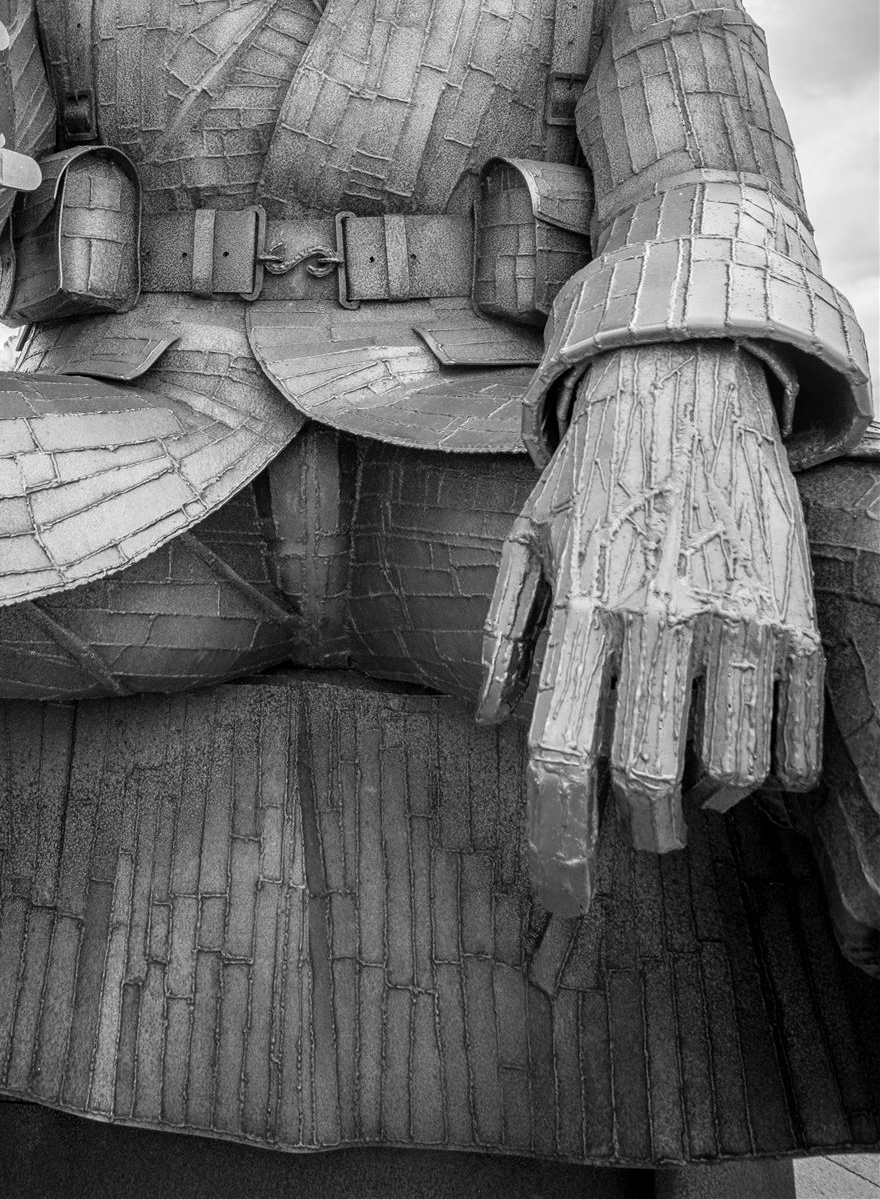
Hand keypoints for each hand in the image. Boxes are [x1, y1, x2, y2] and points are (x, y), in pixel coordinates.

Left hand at [479, 340, 822, 915]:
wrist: (687, 389)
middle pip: (647, 782)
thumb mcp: (526, 539)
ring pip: (728, 774)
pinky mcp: (795, 619)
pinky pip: (792, 743)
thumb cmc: (596, 474)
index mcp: (583, 607)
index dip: (558, 848)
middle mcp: (659, 619)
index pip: (562, 757)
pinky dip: (770, 772)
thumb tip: (489, 723)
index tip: (563, 896)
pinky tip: (744, 750)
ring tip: (686, 780)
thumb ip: (503, 635)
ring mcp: (737, 620)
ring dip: (703, 801)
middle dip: (637, 828)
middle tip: (633, 822)